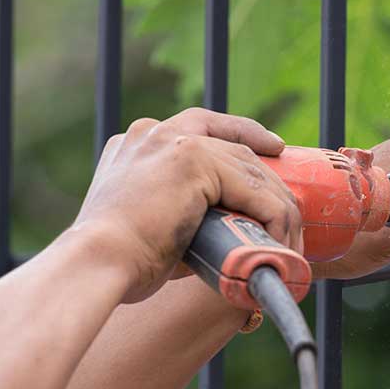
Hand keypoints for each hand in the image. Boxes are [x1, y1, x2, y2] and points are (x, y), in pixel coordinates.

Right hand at [73, 108, 301, 302]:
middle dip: (271, 179)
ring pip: (250, 170)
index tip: (272, 146)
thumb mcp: (150, 226)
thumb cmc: (119, 262)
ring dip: (278, 208)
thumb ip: (183, 216)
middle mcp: (155, 133)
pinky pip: (254, 190)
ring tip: (289, 242)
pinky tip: (279, 242)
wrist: (96, 263)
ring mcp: (175, 142)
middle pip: (236, 147)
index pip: (203, 125)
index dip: (244, 132)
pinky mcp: (194, 160)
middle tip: (293, 213)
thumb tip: (223, 235)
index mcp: (138, 143)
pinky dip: (274, 218)